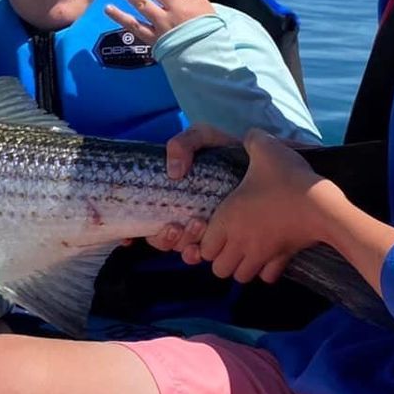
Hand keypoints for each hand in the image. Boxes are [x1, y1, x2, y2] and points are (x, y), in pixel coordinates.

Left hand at [103, 0, 215, 43]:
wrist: (208, 62)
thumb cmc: (213, 37)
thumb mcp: (211, 13)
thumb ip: (194, 0)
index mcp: (195, 2)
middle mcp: (178, 10)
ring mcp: (164, 24)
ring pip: (141, 2)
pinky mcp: (155, 39)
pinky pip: (134, 26)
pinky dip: (120, 17)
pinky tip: (108, 8)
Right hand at [145, 123, 241, 251]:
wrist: (261, 159)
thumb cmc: (226, 149)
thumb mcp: (201, 138)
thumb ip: (184, 145)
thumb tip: (174, 172)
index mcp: (171, 197)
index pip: (144, 220)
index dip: (133, 233)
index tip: (135, 235)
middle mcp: (182, 216)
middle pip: (162, 240)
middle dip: (167, 238)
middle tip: (178, 225)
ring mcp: (201, 228)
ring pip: (182, 249)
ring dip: (184, 244)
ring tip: (198, 225)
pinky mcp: (221, 237)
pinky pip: (208, 254)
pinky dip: (199, 254)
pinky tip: (204, 247)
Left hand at [186, 129, 336, 284]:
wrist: (323, 206)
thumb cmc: (289, 179)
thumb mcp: (266, 148)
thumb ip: (252, 139)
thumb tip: (249, 134)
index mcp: (227, 219)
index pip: (203, 249)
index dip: (206, 242)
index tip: (217, 230)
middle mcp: (240, 242)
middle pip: (218, 270)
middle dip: (221, 260)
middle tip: (230, 243)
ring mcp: (261, 254)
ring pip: (240, 277)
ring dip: (241, 267)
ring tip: (247, 250)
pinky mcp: (282, 260)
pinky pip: (267, 277)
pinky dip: (265, 270)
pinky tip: (269, 255)